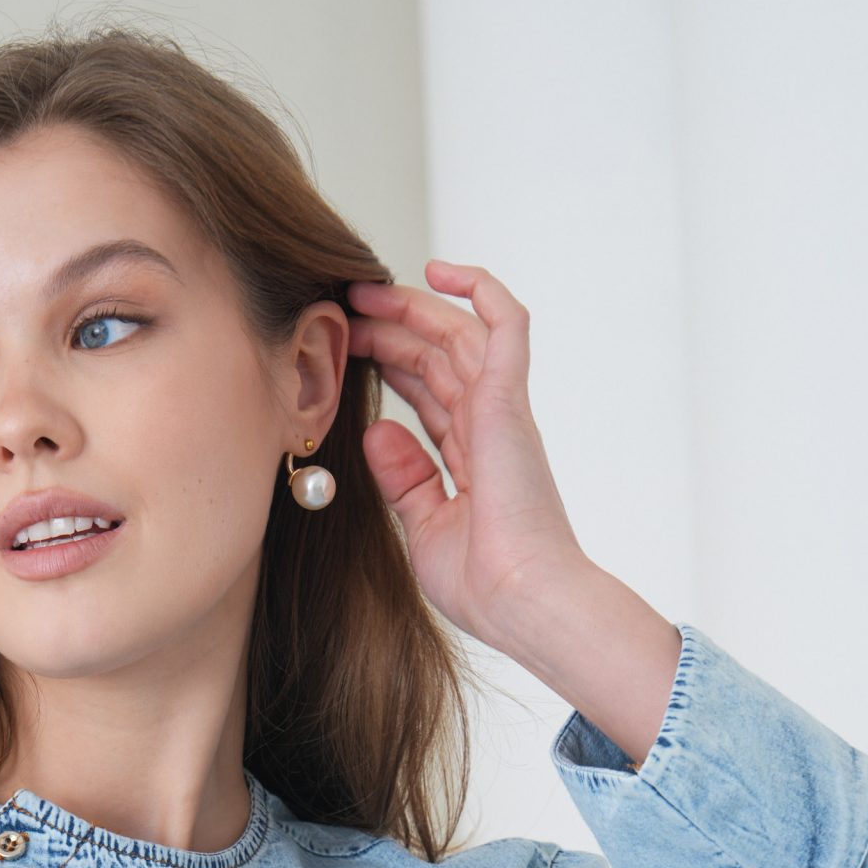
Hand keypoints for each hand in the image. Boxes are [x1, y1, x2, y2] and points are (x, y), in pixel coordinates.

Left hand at [345, 260, 588, 648]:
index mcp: (473, 457)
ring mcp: (501, 409)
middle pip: (439, 357)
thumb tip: (378, 429)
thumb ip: (404, 477)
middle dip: (393, 329)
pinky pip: (506, 323)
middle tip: (347, 308)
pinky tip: (439, 269)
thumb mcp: (424, 525)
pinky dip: (480, 289)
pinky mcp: (509, 400)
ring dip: (413, 308)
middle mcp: (489, 426)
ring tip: (365, 292)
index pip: (429, 392)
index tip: (352, 348)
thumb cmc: (482, 581)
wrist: (520, 599)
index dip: (392, 363)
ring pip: (458, 334)